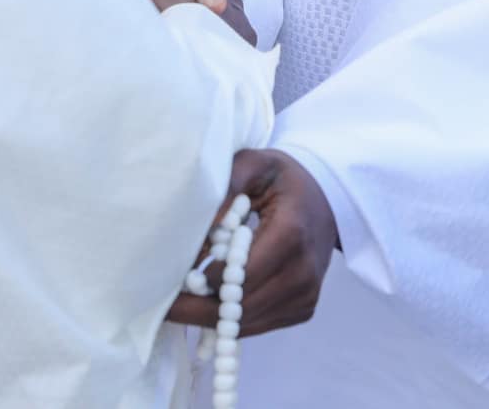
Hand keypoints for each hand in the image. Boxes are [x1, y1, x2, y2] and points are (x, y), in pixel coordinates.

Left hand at [167, 149, 336, 336]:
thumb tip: (197, 234)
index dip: (204, 280)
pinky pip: (259, 323)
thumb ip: (224, 190)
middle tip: (161, 306)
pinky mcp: (303, 308)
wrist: (327, 199)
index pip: (240, 274)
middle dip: (197, 308)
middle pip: (241, 307)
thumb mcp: (253, 165)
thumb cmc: (281, 179)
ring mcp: (306, 295)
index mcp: (291, 233)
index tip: (170, 278)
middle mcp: (303, 271)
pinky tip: (210, 299)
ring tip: (179, 304)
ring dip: (210, 317)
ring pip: (247, 322)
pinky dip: (231, 317)